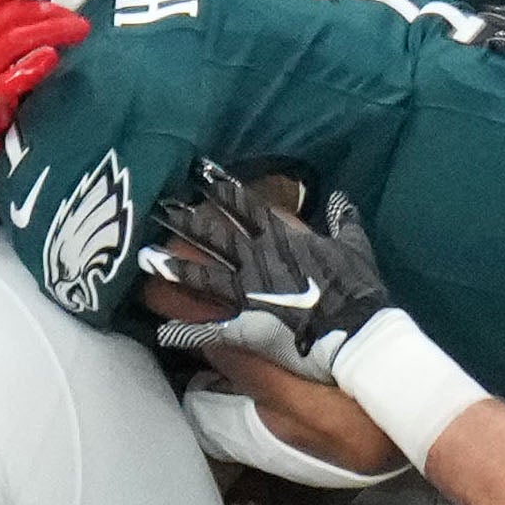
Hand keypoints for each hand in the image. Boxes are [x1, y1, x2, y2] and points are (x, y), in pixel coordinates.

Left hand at [138, 164, 393, 375]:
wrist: (356, 333)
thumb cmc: (359, 290)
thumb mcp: (356, 248)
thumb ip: (345, 222)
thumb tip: (342, 199)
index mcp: (283, 238)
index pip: (246, 206)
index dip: (222, 188)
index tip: (200, 171)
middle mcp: (259, 258)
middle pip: (214, 235)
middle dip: (186, 220)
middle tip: (160, 207)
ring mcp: (247, 291)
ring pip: (202, 274)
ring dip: (172, 265)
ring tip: (145, 257)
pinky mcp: (245, 324)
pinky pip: (208, 325)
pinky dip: (185, 329)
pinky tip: (162, 330)